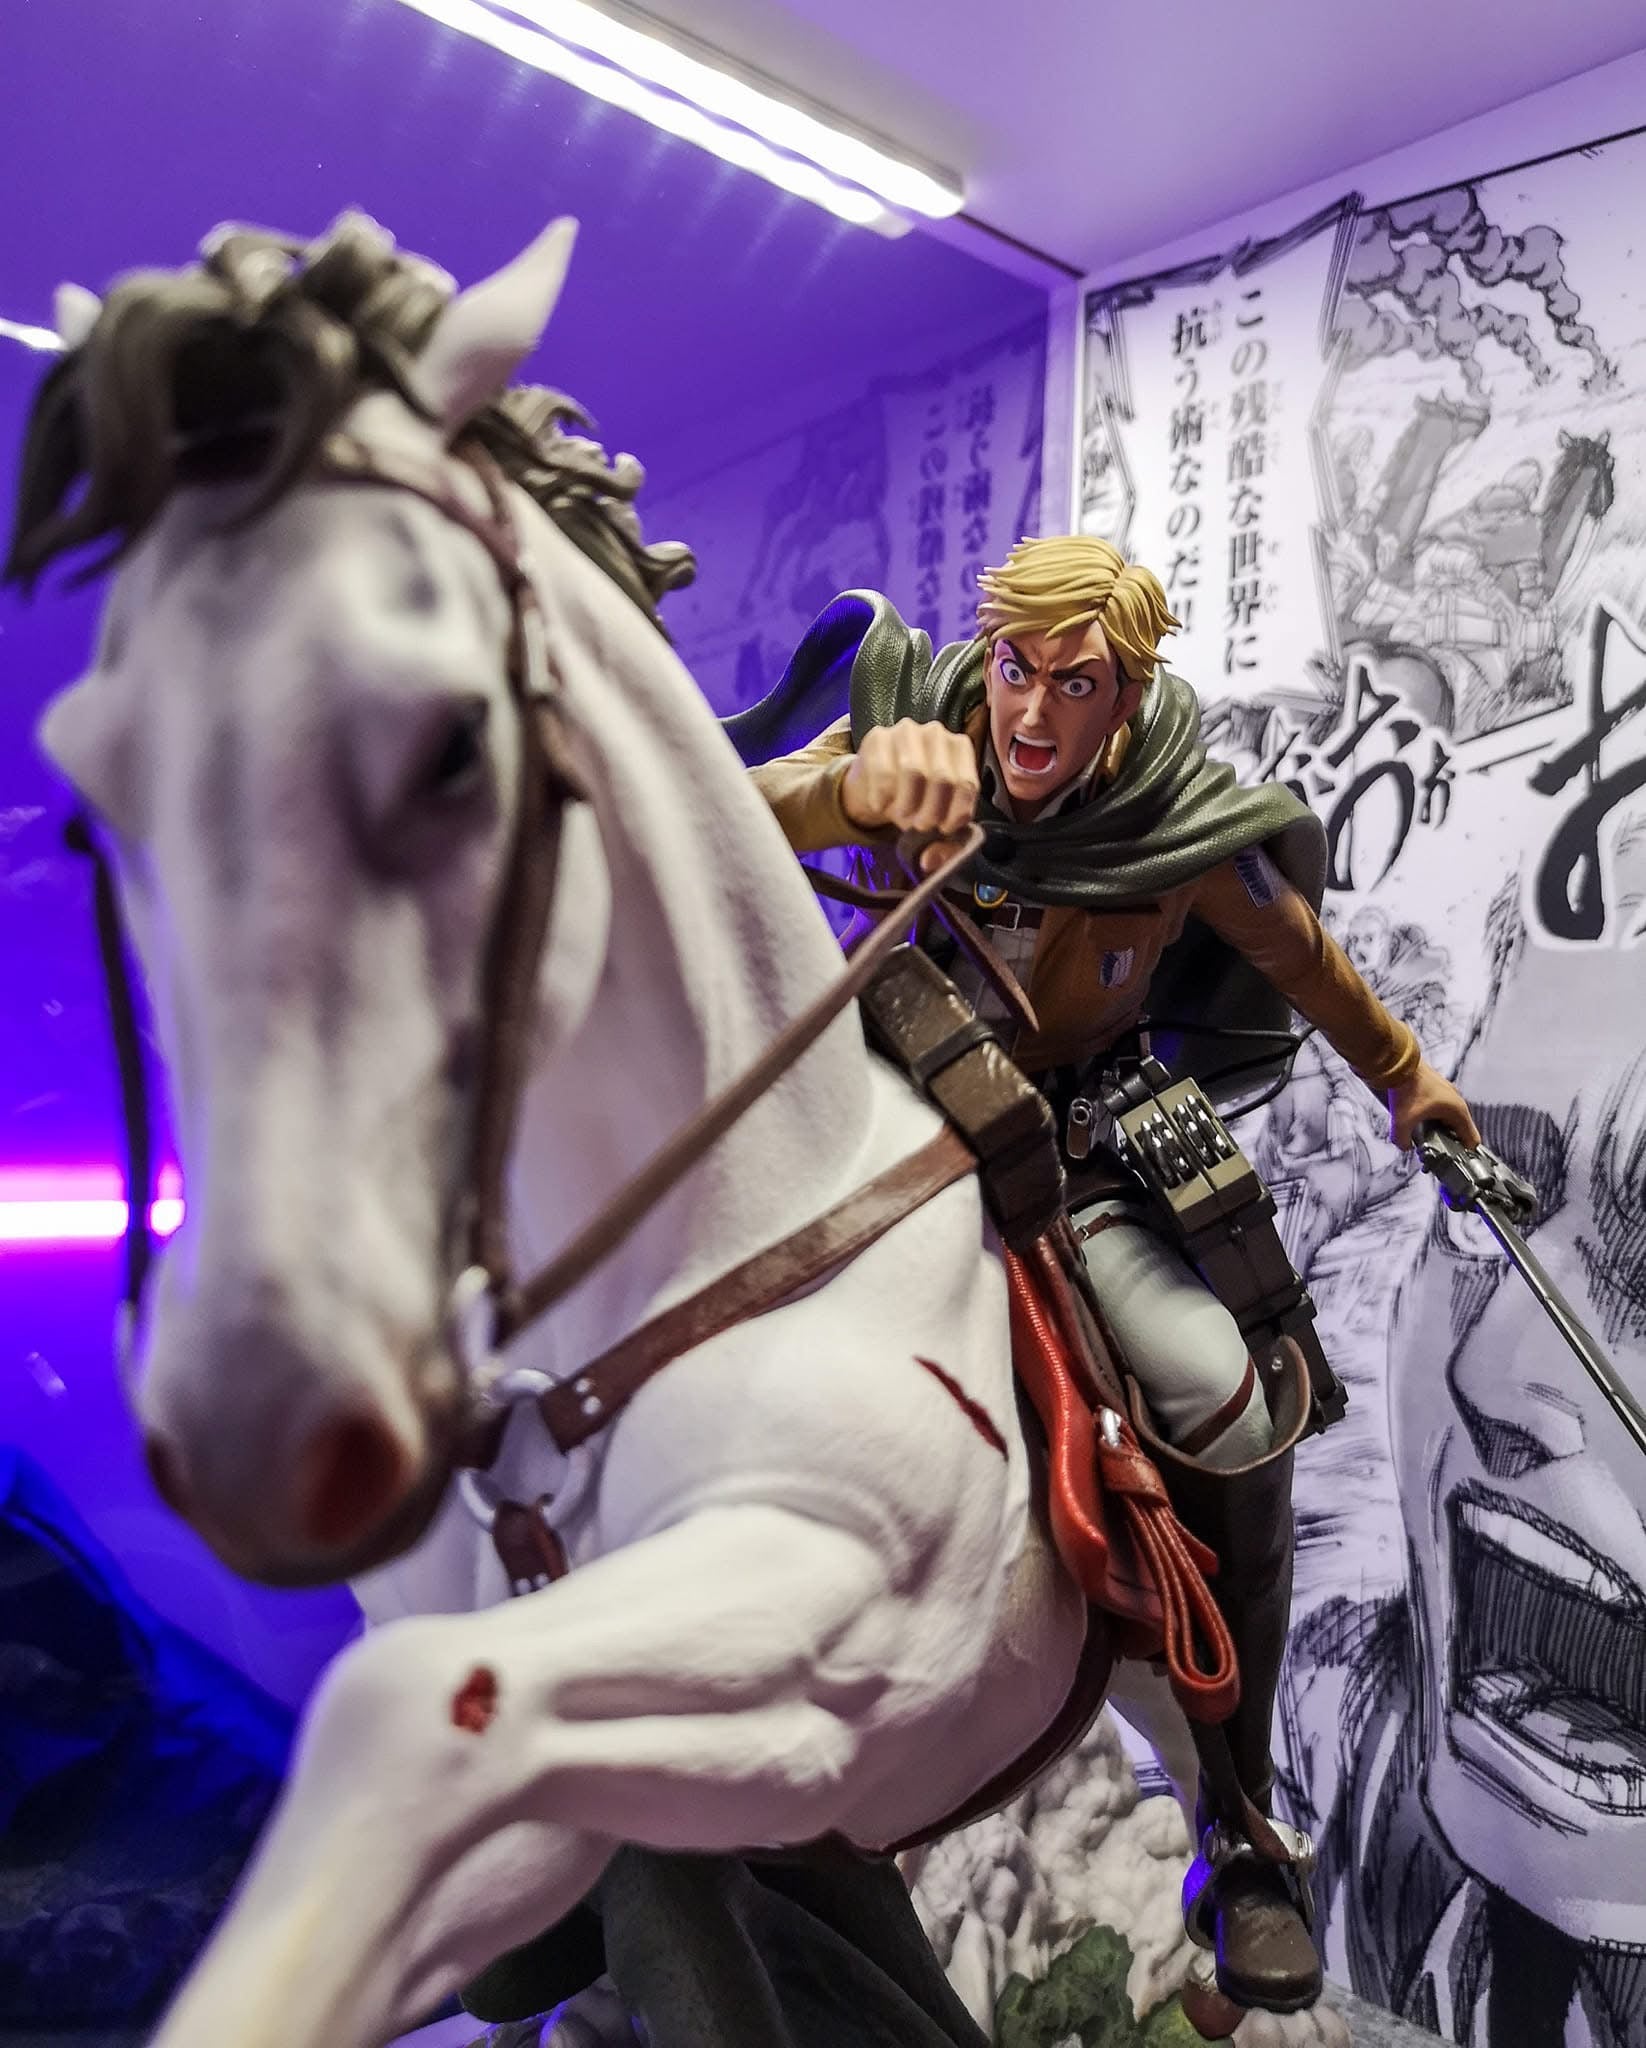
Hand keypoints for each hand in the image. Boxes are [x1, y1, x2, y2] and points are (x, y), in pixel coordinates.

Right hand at [841, 719, 979, 842]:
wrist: (876, 784)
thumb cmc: (914, 799)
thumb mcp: (934, 820)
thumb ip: (943, 845)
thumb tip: (931, 862)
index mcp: (961, 749)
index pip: (967, 784)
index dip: (956, 814)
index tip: (943, 829)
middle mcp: (938, 733)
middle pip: (942, 779)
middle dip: (930, 813)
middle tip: (919, 826)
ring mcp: (907, 731)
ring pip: (914, 772)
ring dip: (907, 806)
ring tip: (902, 817)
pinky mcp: (879, 737)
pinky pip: (883, 772)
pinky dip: (882, 798)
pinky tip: (881, 805)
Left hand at [1387, 1059, 1480, 1151]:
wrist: (1397, 1063)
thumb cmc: (1406, 1088)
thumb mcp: (1401, 1122)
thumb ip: (1403, 1141)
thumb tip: (1405, 1147)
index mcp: (1457, 1111)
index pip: (1472, 1139)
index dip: (1463, 1153)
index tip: (1452, 1160)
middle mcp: (1457, 1101)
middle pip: (1458, 1130)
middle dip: (1446, 1141)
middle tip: (1432, 1149)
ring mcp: (1448, 1093)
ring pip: (1448, 1118)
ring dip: (1438, 1127)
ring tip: (1422, 1134)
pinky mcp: (1437, 1088)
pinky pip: (1439, 1108)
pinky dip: (1431, 1116)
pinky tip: (1417, 1119)